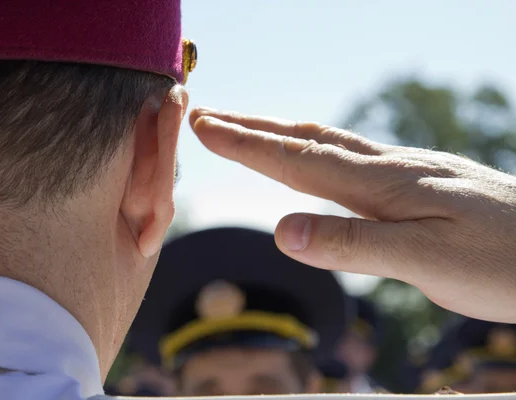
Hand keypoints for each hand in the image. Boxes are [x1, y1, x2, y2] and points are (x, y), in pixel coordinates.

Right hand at [189, 108, 515, 322]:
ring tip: (250, 129)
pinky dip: (318, 148)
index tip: (202, 125)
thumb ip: (352, 245)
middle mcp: (389, 169)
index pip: (296, 160)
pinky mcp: (421, 182)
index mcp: (381, 186)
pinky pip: (354, 156)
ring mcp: (406, 171)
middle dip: (252, 129)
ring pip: (330, 143)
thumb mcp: (425, 264)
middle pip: (306, 139)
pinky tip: (322, 156)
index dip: (245, 144)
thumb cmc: (503, 264)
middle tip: (209, 116)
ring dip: (282, 133)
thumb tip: (280, 229)